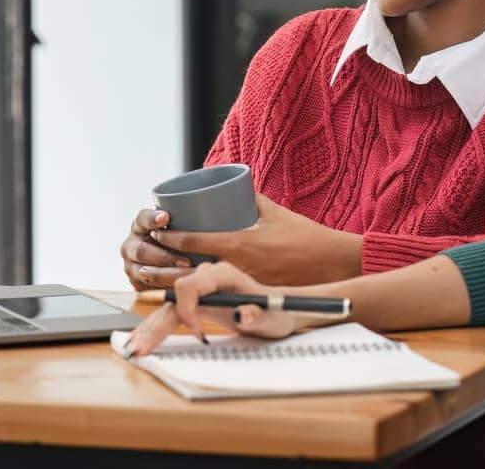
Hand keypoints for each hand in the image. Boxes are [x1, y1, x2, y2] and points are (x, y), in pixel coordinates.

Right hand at [120, 207, 192, 288]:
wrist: (167, 260)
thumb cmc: (178, 240)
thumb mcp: (179, 228)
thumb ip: (186, 222)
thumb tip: (210, 211)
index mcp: (140, 225)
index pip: (143, 219)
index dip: (152, 219)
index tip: (166, 217)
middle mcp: (131, 244)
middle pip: (142, 251)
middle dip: (165, 257)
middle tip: (187, 261)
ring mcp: (130, 264)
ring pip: (144, 273)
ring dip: (166, 276)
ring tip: (186, 279)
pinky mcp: (136, 283)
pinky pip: (148, 288)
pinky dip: (164, 289)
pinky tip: (180, 289)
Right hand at [123, 261, 300, 356]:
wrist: (281, 309)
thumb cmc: (279, 311)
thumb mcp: (273, 316)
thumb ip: (258, 314)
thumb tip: (244, 315)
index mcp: (222, 273)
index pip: (189, 286)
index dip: (187, 311)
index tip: (197, 335)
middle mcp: (206, 277)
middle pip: (171, 297)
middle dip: (154, 324)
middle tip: (139, 349)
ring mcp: (200, 288)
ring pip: (167, 307)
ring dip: (150, 328)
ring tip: (133, 349)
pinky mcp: (196, 302)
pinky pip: (172, 313)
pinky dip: (157, 328)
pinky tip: (143, 341)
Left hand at [148, 194, 361, 285]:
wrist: (334, 264)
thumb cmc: (305, 235)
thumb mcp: (273, 211)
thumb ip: (251, 198)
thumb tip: (236, 186)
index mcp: (239, 242)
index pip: (194, 240)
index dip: (171, 237)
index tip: (157, 232)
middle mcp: (238, 266)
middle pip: (188, 268)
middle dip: (165, 264)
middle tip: (150, 256)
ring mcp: (244, 285)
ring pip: (200, 287)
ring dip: (175, 283)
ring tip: (158, 276)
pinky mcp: (253, 298)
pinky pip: (219, 298)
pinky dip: (199, 296)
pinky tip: (185, 294)